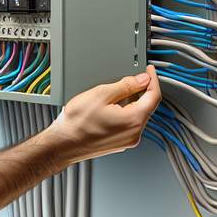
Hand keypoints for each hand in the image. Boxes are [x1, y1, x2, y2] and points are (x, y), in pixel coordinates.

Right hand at [45, 66, 161, 165]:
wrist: (63, 144)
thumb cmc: (77, 123)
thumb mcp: (101, 94)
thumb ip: (125, 86)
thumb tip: (141, 80)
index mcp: (134, 120)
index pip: (154, 96)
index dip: (153, 80)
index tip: (148, 71)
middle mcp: (134, 133)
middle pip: (147, 106)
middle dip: (141, 91)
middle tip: (131, 78)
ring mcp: (128, 140)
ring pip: (138, 115)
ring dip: (132, 102)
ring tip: (114, 94)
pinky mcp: (120, 143)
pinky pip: (129, 124)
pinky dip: (125, 113)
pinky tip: (110, 108)